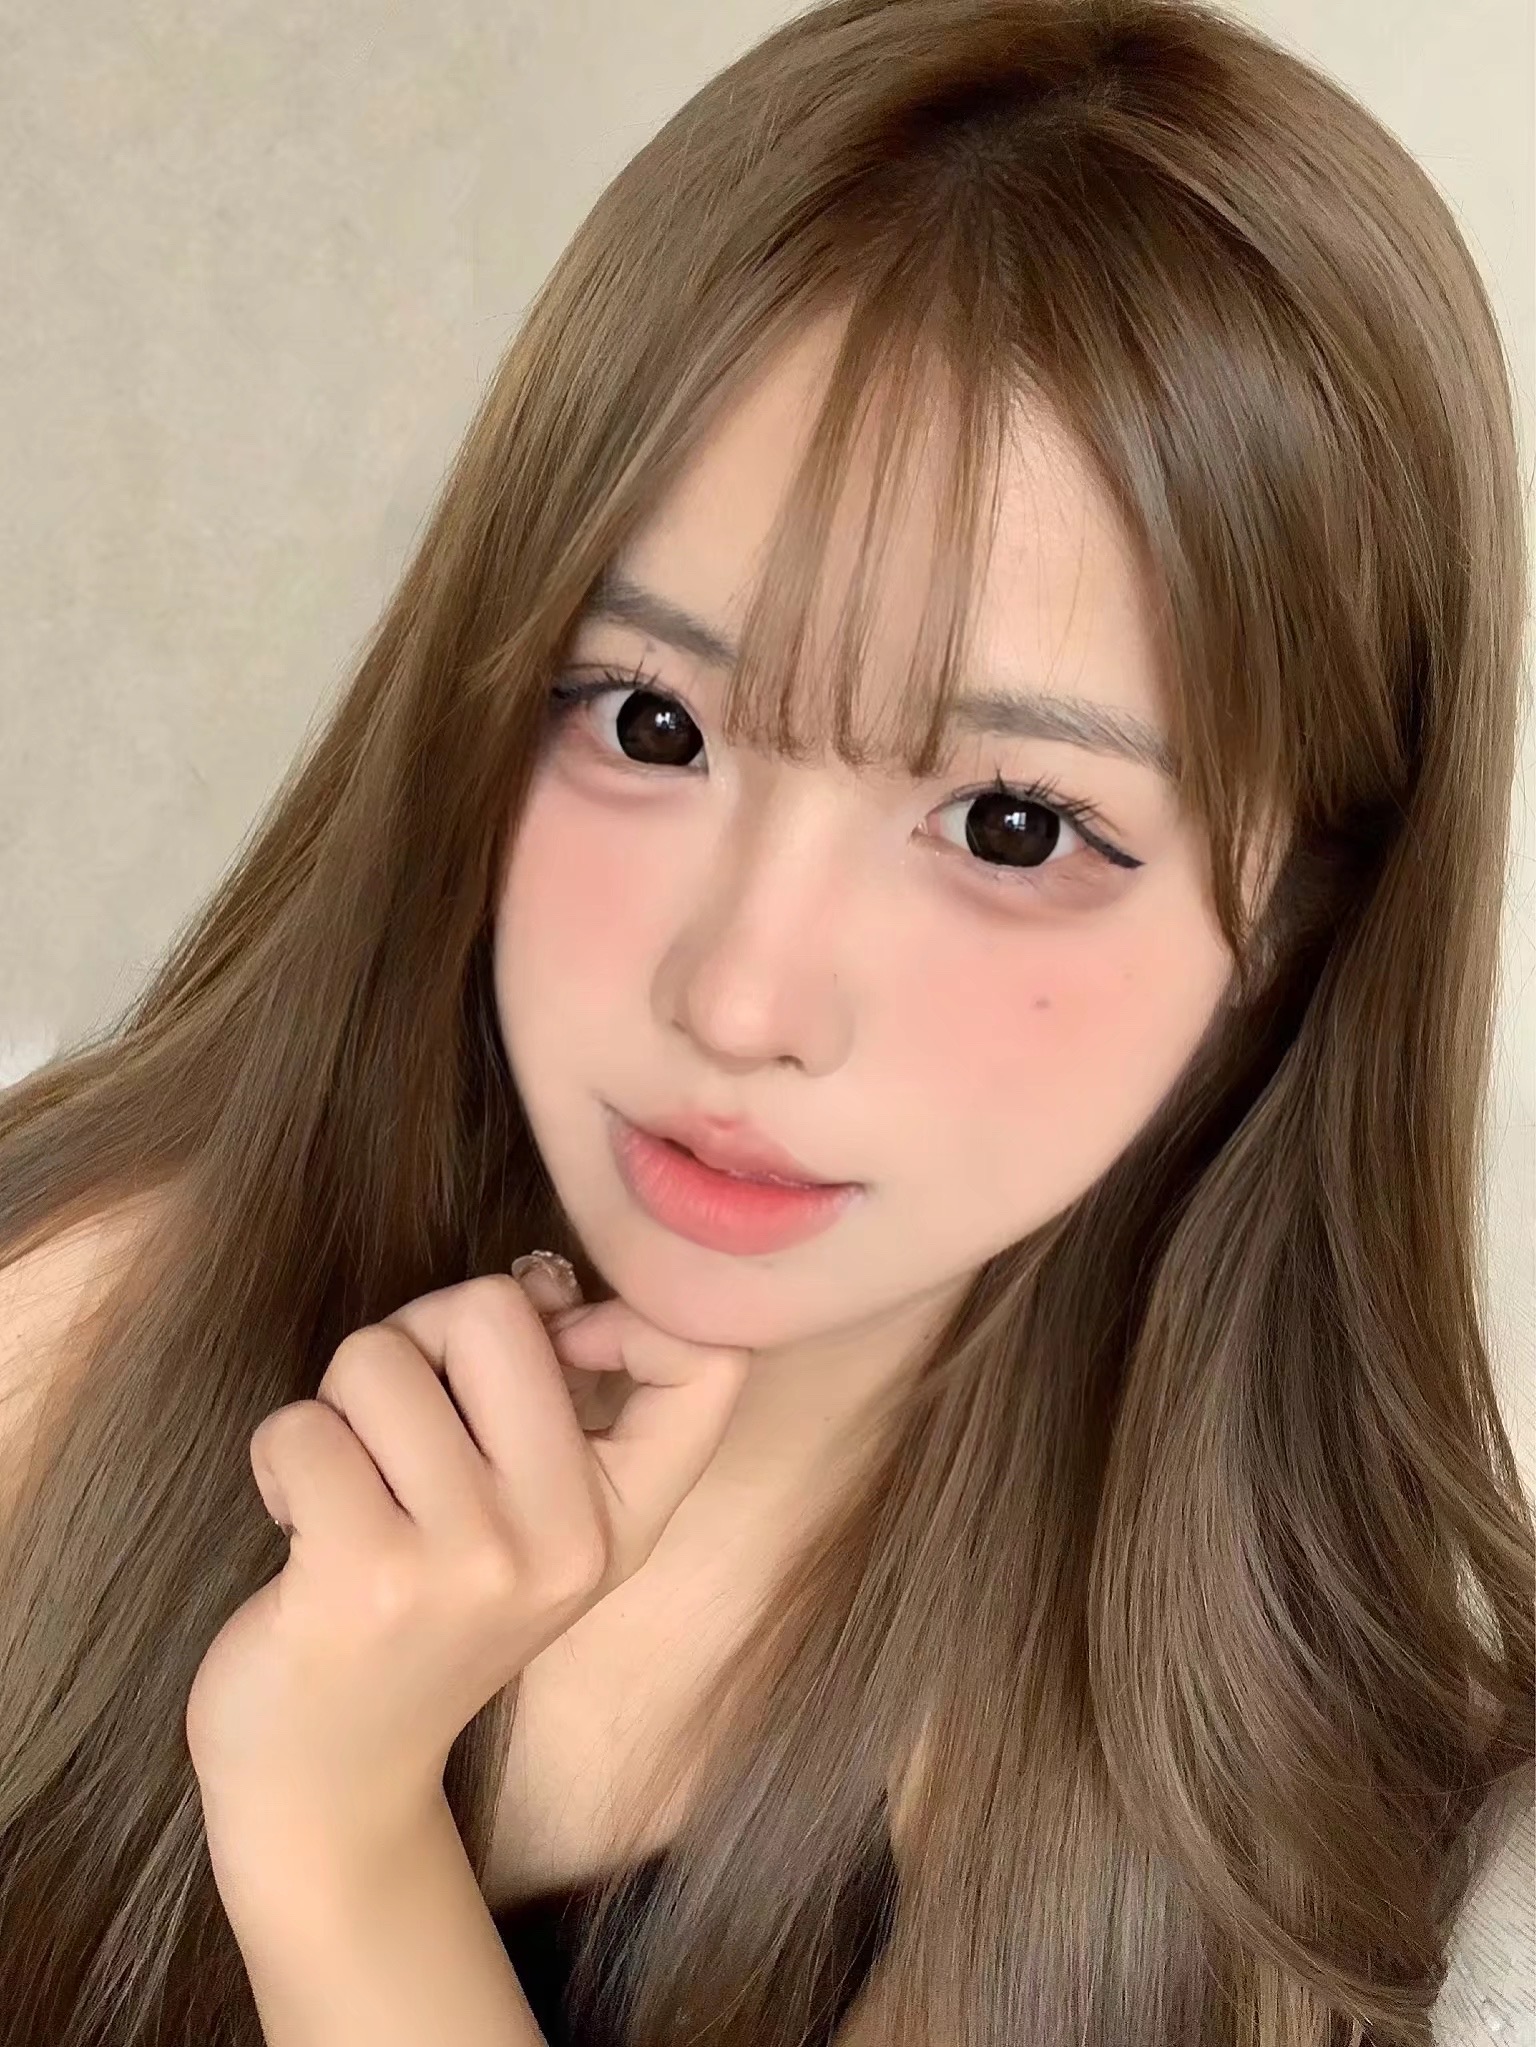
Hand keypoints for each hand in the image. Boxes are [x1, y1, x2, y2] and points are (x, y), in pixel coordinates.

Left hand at [185, 1259, 750, 1859]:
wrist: (334, 1773)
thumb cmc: (426, 1608)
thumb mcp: (537, 1519)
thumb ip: (558, 1396)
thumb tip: (542, 1278)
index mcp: (622, 1517)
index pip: (708, 1362)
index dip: (626, 1311)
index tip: (561, 1349)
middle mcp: (563, 1539)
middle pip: (492, 1309)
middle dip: (421, 1338)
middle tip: (406, 1419)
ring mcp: (468, 1561)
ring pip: (377, 1356)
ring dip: (339, 1404)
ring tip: (351, 1481)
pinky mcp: (362, 1578)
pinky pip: (302, 1426)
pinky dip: (282, 1455)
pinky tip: (302, 1519)